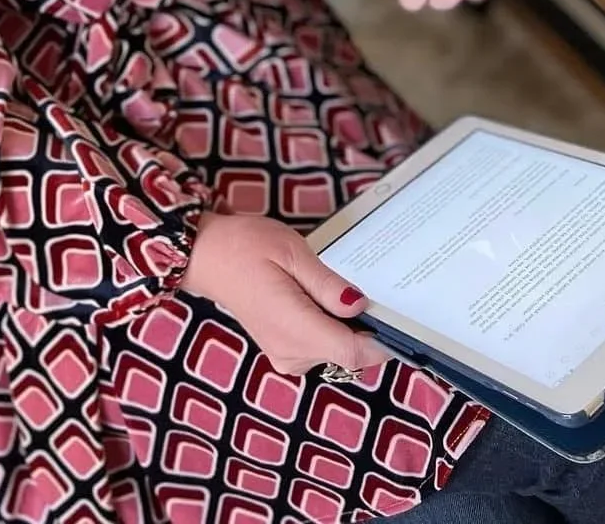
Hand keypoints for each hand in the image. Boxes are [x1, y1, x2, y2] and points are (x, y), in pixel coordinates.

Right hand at [180, 212, 392, 376]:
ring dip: (345, 325)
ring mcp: (286, 357)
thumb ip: (327, 284)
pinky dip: (330, 327)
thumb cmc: (246, 247)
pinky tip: (317, 298)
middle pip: (349, 354)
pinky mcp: (284, 353)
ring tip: (327, 287)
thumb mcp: (292, 252)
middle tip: (357, 288)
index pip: (352, 354)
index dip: (381, 342)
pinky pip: (321, 347)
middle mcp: (291, 352)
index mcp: (293, 327)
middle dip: (364, 327)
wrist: (208, 256)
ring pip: (337, 352)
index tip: (396, 321)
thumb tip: (359, 305)